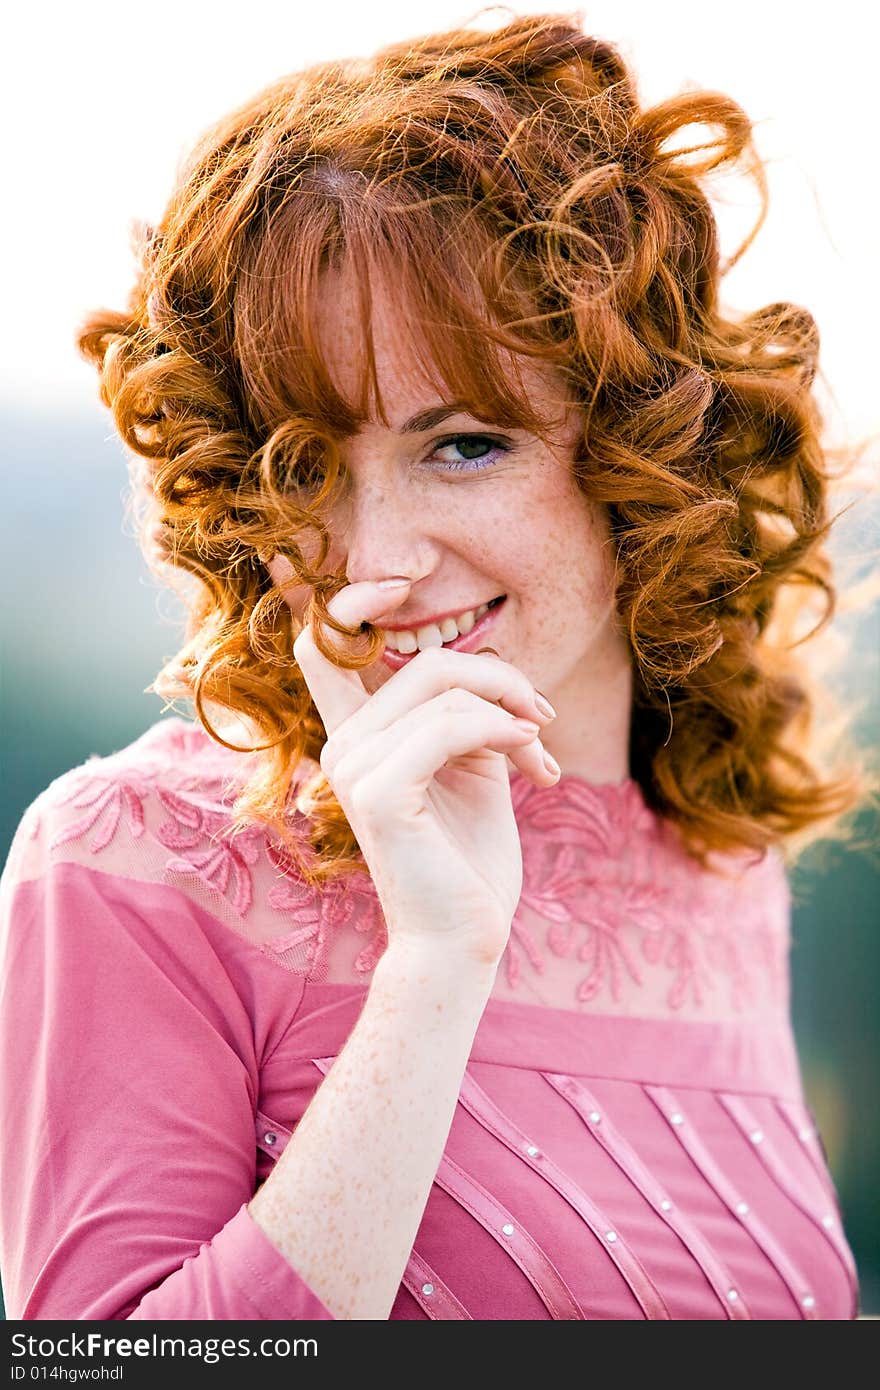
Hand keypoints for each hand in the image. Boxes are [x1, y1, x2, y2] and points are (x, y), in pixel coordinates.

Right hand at [292, 578, 557, 966]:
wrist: (465, 939)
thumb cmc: (471, 861)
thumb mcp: (473, 770)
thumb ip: (466, 717)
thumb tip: (496, 675)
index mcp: (357, 737)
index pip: (321, 645)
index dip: (351, 598)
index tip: (400, 579)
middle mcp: (342, 746)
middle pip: (420, 660)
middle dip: (497, 676)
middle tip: (542, 717)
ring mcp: (352, 767)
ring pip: (442, 687)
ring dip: (511, 709)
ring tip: (543, 752)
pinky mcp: (379, 792)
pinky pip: (452, 725)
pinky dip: (504, 732)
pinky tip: (535, 764)